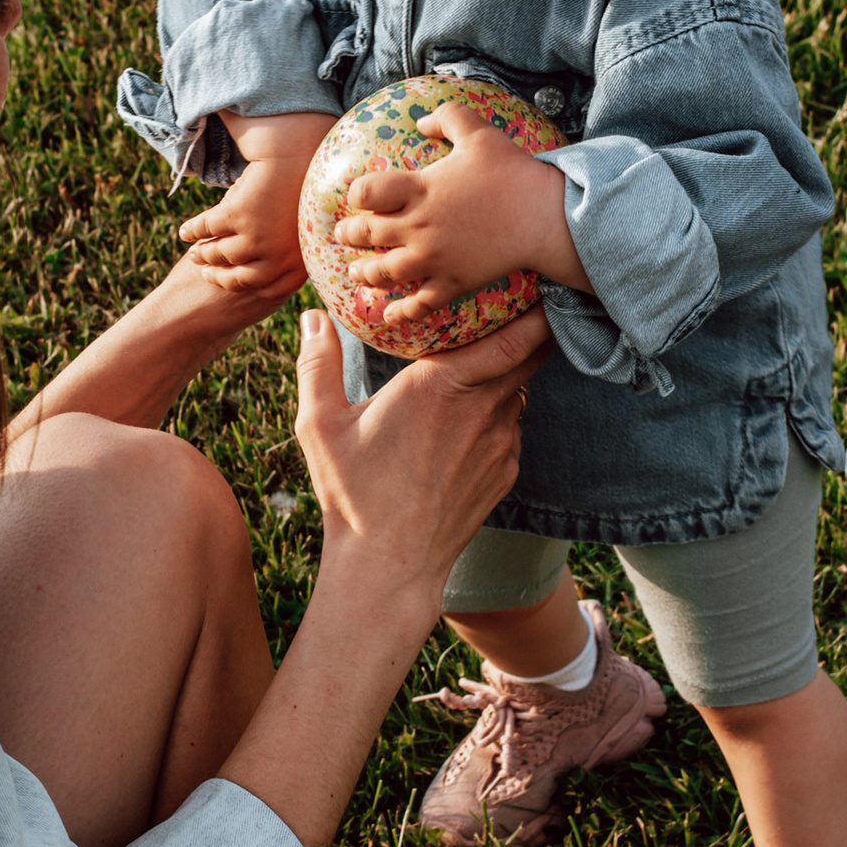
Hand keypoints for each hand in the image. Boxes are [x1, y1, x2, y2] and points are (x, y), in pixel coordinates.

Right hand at [176, 110, 335, 303]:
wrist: (298, 153)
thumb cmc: (303, 190)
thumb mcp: (305, 230)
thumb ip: (292, 253)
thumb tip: (272, 274)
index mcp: (300, 261)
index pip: (269, 289)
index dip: (246, 286)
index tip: (230, 282)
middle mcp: (279, 255)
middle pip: (240, 278)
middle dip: (219, 277)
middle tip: (205, 274)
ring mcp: (257, 238)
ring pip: (220, 254)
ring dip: (203, 255)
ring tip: (195, 254)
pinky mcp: (236, 216)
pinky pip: (207, 228)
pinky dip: (192, 231)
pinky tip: (184, 232)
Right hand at [213, 306, 552, 846]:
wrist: (390, 569)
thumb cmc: (353, 495)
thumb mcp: (319, 425)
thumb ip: (318, 364)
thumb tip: (313, 318)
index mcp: (440, 385)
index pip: (513, 332)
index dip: (533, 303)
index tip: (532, 277)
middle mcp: (482, 409)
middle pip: (532, 351)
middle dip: (531, 322)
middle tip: (523, 294)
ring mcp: (501, 442)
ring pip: (520, 387)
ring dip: (510, 368)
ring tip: (490, 350)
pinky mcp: (506, 470)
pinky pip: (512, 424)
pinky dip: (500, 409)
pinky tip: (471, 413)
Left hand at [332, 103, 587, 318]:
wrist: (545, 216)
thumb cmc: (513, 171)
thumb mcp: (478, 131)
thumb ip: (447, 117)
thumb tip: (420, 121)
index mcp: (419, 189)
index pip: (367, 192)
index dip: (358, 193)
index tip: (359, 196)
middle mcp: (418, 226)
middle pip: (367, 233)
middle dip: (349, 234)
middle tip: (342, 235)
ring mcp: (434, 259)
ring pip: (385, 272)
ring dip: (364, 273)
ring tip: (355, 273)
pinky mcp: (453, 283)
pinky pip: (420, 303)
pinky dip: (400, 312)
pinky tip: (388, 316)